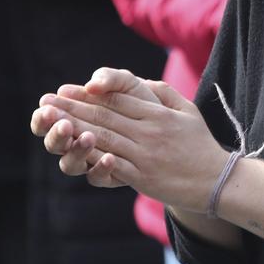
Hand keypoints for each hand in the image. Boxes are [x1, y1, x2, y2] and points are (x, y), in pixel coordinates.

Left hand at [34, 69, 227, 204]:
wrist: (217, 180)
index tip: (64, 90)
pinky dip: (92, 159)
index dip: (87, 94)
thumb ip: (163, 93)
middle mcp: (149, 132)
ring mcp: (145, 156)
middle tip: (45, 103)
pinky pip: (113, 167)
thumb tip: (141, 83)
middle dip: (71, 109)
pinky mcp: (143, 177)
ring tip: (52, 123)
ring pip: (103, 140)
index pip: (116, 100)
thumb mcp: (187, 110)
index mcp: (157, 114)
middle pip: (104, 117)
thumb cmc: (200, 144)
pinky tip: (73, 152)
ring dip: (74, 131)